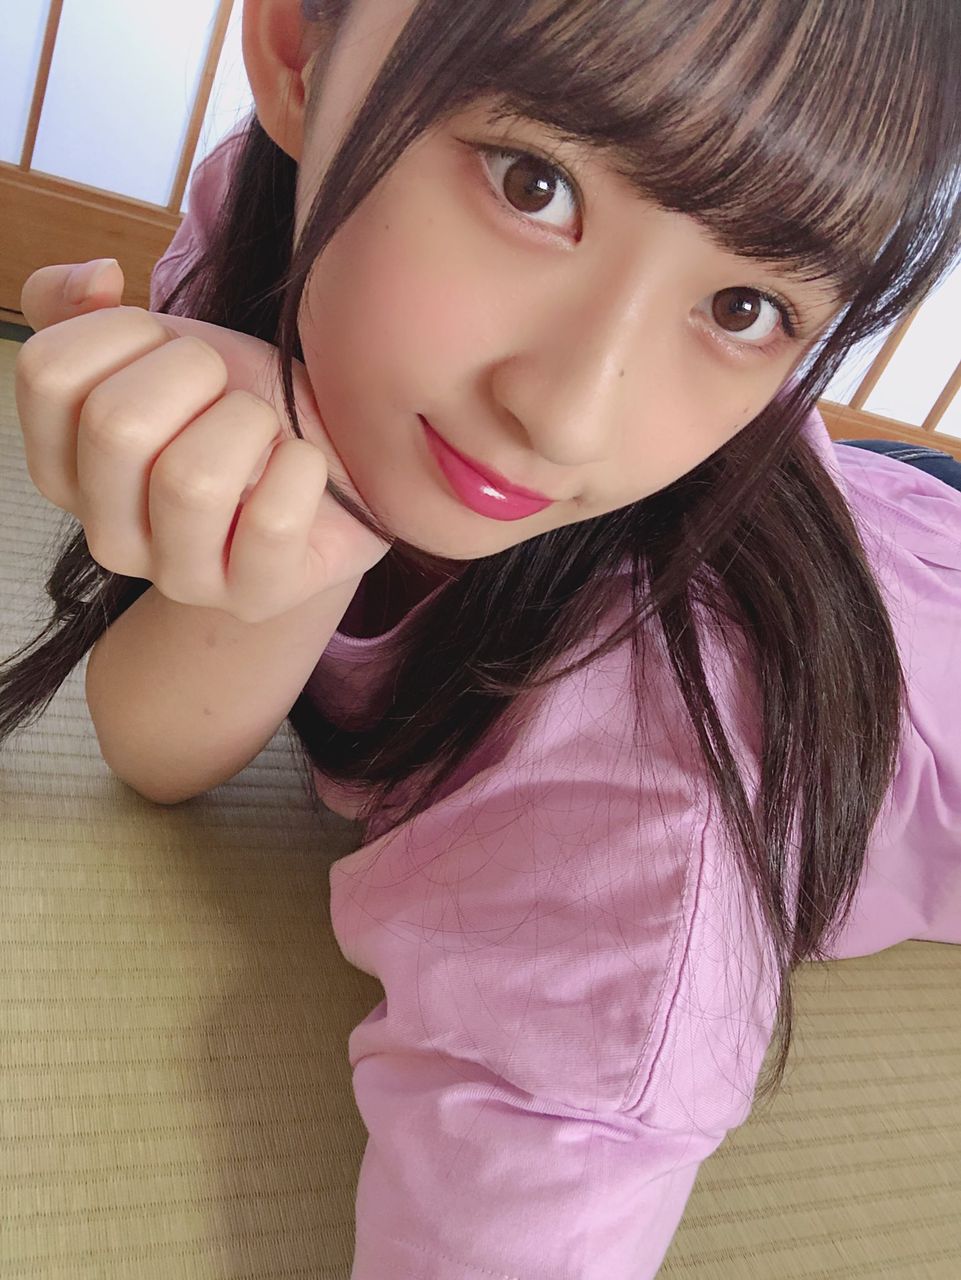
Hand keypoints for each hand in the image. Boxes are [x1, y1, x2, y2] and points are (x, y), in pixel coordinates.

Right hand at [15, 259, 391, 623]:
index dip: (122, 332)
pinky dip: (302, 468)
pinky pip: (271, 521)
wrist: (331, 482)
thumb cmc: (234, 416)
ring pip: (191, 481)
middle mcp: (108, 534)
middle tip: (227, 386)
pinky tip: (303, 465)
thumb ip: (84, 310)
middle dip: (192, 372)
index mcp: (66, 468)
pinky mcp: (255, 597)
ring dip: (248, 423)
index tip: (169, 347)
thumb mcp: (157, 350)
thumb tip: (99, 277)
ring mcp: (180, 578)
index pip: (47, 373)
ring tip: (265, 428)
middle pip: (114, 425)